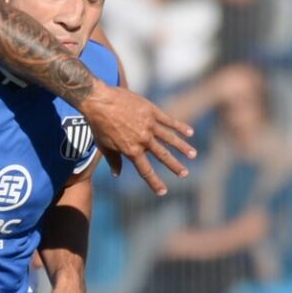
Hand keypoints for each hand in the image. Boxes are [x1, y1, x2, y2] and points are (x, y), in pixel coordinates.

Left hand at [80, 83, 195, 194]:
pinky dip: (180, 127)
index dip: (154, 182)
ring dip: (183, 148)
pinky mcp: (152, 111)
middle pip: (162, 156)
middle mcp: (143, 140)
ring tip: (193, 155)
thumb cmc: (98, 124)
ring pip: (170, 139)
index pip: (145, 170)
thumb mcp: (104, 146)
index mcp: (131, 150)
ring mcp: (149, 125)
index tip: (163, 191)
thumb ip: (114, 161)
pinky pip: (169, 121)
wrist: (98, 100)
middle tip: (185, 174)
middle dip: (174, 166)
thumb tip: (116, 175)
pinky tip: (190, 133)